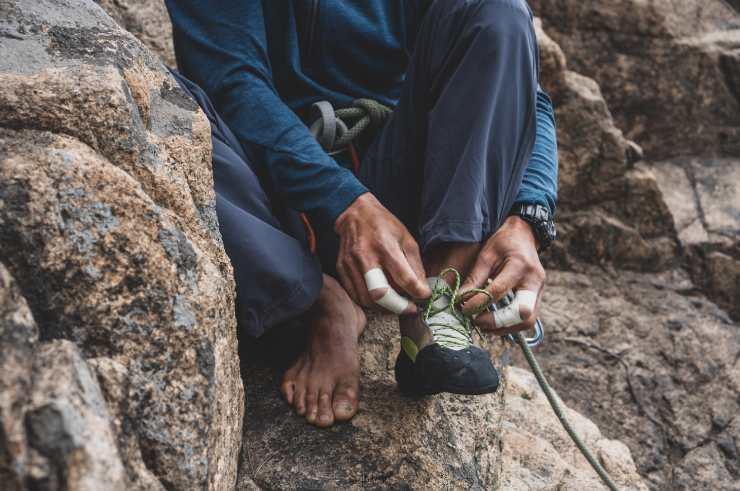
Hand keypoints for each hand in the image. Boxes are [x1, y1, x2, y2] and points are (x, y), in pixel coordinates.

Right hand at [335, 193, 430, 311]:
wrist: (355, 213)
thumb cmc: (384, 225)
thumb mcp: (406, 239)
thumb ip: (415, 265)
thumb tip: (422, 289)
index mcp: (386, 246)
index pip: (403, 277)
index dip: (417, 292)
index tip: (424, 296)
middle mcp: (366, 256)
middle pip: (380, 294)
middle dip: (398, 307)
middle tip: (410, 309)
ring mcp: (351, 264)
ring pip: (366, 299)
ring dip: (385, 307)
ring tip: (396, 303)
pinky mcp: (342, 268)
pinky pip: (355, 295)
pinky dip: (370, 302)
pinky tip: (380, 298)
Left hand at [461, 215, 544, 334]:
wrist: (524, 235)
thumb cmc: (503, 241)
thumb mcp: (486, 255)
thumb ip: (475, 278)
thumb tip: (460, 300)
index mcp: (520, 265)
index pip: (498, 291)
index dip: (479, 303)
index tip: (464, 309)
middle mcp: (534, 280)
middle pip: (522, 313)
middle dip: (498, 322)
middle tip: (477, 322)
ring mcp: (539, 290)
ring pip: (528, 321)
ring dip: (505, 328)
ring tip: (483, 325)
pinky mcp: (538, 297)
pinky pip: (528, 319)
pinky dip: (511, 325)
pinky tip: (494, 323)